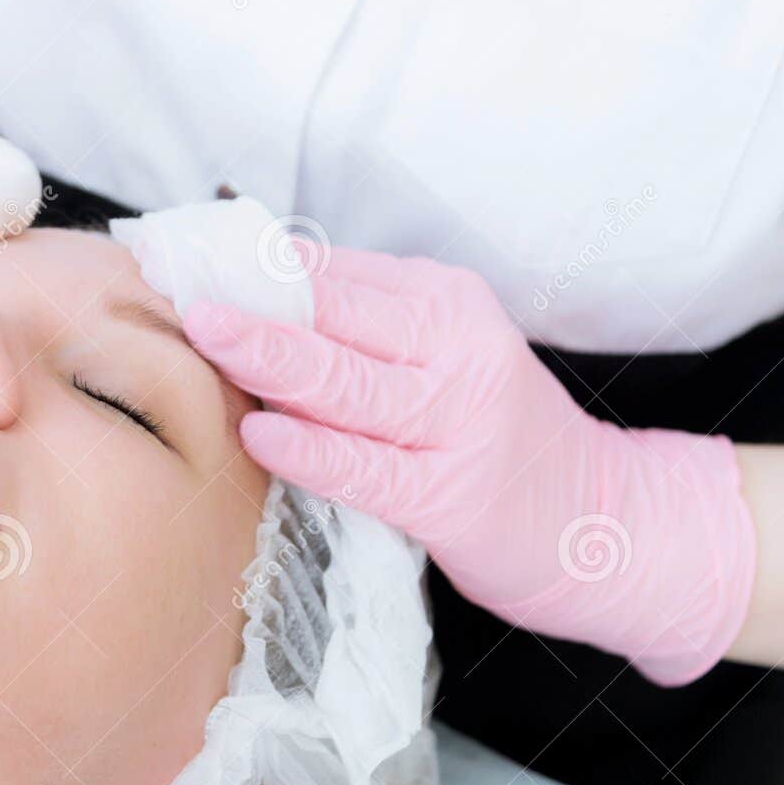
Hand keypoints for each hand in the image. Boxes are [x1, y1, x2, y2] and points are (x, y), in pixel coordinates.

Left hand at [184, 248, 755, 685]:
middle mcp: (457, 349)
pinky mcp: (450, 496)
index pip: (334, 272)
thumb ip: (364, 327)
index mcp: (447, 301)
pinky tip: (260, 435)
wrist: (605, 523)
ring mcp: (456, 423)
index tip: (185, 261)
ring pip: (344, 382)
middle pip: (333, 316)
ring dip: (267, 356)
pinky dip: (309, 449)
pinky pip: (364, 467)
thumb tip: (251, 295)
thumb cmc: (498, 436)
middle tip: (178, 287)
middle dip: (249, 301)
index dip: (252, 268)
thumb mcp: (446, 355)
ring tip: (204, 335)